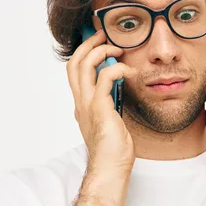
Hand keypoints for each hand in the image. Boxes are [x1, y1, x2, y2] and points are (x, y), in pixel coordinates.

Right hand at [66, 29, 137, 176]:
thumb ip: (110, 106)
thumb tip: (119, 93)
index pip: (75, 72)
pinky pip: (106, 78)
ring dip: (100, 51)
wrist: (110, 168)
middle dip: (88, 44)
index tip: (99, 43)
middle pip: (74, 62)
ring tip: (117, 48)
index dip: (85, 54)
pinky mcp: (100, 108)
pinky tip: (130, 71)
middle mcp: (80, 102)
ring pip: (84, 65)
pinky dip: (118, 68)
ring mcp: (87, 105)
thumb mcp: (111, 122)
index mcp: (82, 105)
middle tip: (104, 36)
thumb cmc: (114, 151)